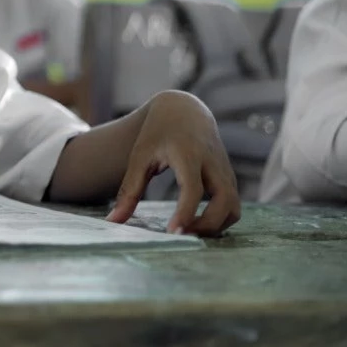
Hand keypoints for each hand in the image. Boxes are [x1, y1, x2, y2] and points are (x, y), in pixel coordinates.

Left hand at [106, 91, 240, 235]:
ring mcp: (226, 172)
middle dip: (206, 225)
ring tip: (188, 232)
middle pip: (224, 202)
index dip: (185, 213)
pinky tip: (198, 225)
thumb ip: (128, 190)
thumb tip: (113, 221)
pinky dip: (219, 221)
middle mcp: (213, 163)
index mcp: (188, 154)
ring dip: (216, 227)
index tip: (173, 232)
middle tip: (180, 235)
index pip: (193, 189)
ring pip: (234, 208)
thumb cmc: (158, 133)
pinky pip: (232, 207)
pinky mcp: (230, 179)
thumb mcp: (139, 157)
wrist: (184, 111)